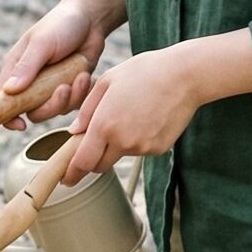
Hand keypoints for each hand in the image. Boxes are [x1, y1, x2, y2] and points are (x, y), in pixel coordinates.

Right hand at [0, 0, 105, 130]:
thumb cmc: (61, 25)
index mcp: (15, 69)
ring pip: (54, 110)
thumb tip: (9, 91)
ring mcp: (49, 86)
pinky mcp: (68, 88)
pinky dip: (81, 93)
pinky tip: (85, 75)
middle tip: (63, 88)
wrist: (91, 20)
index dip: (6, 115)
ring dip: (70, 97)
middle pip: (32, 111)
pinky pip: (72, 104)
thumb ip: (26, 67)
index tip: (20, 125)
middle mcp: (30, 81)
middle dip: (50, 105)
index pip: (2, 99)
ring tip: (79, 76)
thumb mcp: (42, 43)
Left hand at [62, 47, 203, 180]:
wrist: (184, 76)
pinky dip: (137, 140)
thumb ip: (87, 110)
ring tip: (130, 114)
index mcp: (104, 124)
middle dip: (92, 159)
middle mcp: (123, 141)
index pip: (83, 161)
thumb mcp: (107, 81)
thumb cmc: (143, 72)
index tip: (66, 179)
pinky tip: (146, 117)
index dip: (72, 173)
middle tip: (93, 143)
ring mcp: (143, 147)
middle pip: (99, 165)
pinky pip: (140, 150)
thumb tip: (74, 132)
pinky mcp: (159, 149)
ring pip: (120, 154)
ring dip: (117, 144)